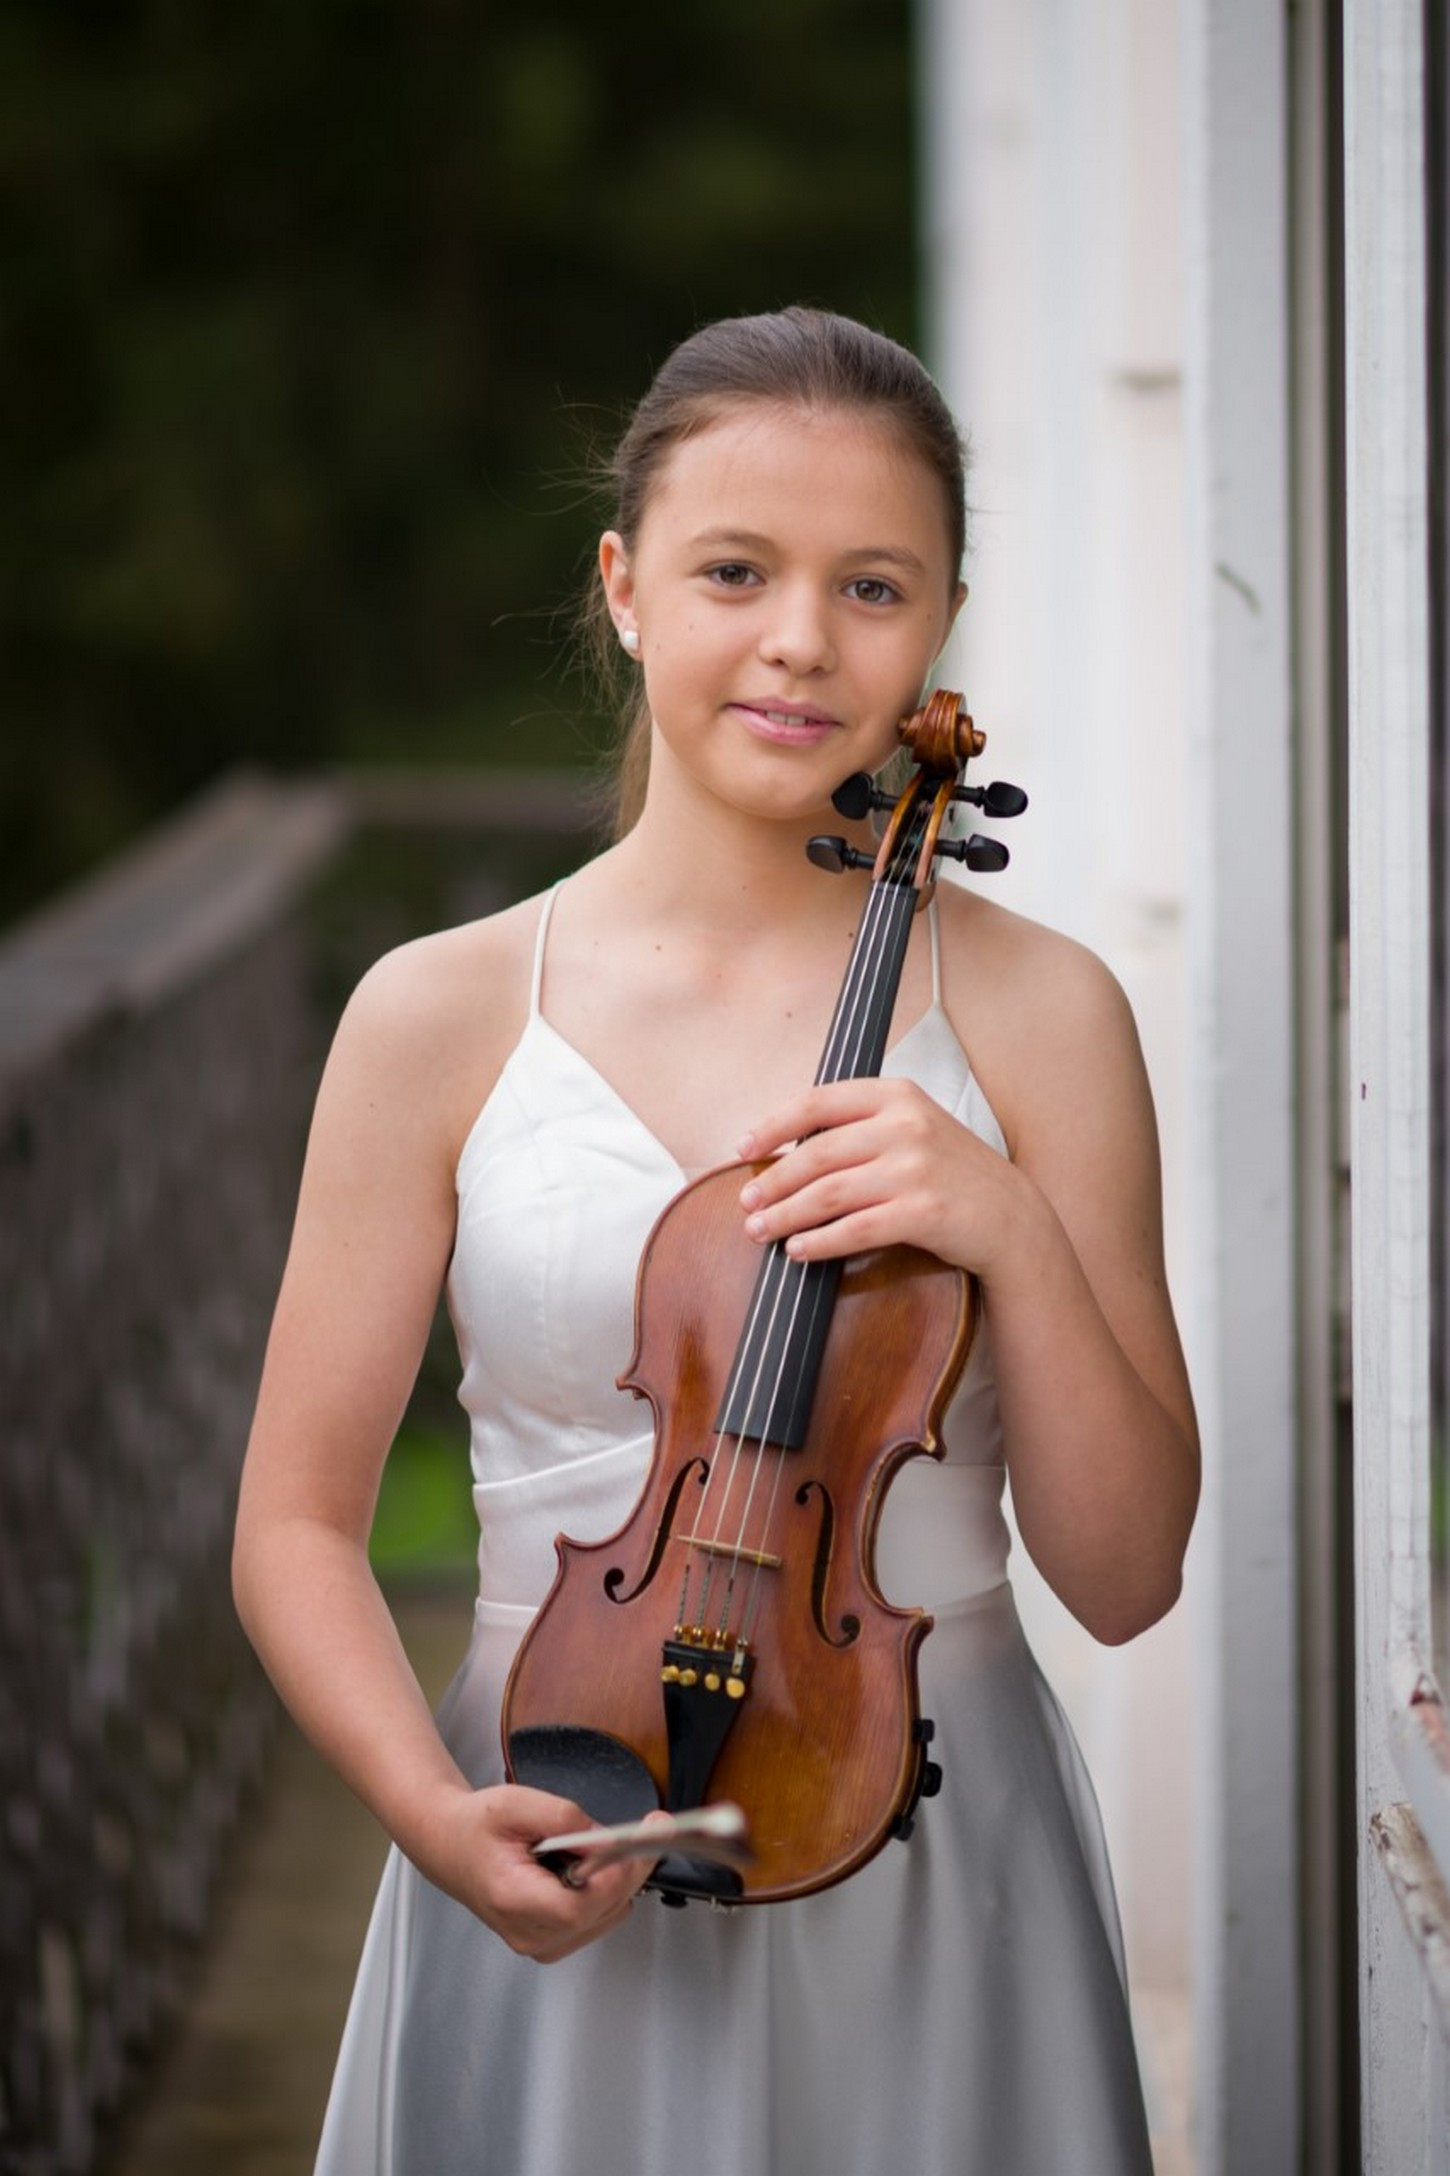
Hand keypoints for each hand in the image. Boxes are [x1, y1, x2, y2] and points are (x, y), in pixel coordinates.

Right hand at [421, 1782, 657, 1961]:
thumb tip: (609, 1840)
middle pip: (601, 1912)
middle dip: (627, 1869)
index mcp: (512, 1900)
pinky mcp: (549, 1941)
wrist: (449, 1843)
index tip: (639, 1842)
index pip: (580, 1905)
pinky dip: (604, 1891)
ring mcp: (539, 1943)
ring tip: (594, 1847)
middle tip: (645, 1830)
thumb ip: (566, 1820)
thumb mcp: (517, 1803)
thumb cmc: (476, 1824)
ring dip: (615, 1879)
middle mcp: (527, 1933)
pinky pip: (596, 1919)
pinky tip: (586, 1866)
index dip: (615, 1875)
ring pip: (606, 1916)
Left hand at [737, 1077, 1023, 1274]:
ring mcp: (916, 1169)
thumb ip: (858, 1127)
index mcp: (895, 1096)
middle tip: (747, 1203)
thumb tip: (784, 1147)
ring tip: (761, 1230)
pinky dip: (820, 1241)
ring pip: (830, 1193)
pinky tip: (799, 1250)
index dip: (772, 1126)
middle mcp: (905, 1126)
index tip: (743, 1148)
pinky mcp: (924, 1212)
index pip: (816, 1103)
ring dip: (786, 1215)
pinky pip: (856, 1228)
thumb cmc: (949, 1172)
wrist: (1009, 1214)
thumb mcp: (911, 1128)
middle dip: (773, 1181)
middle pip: (816, 1154)